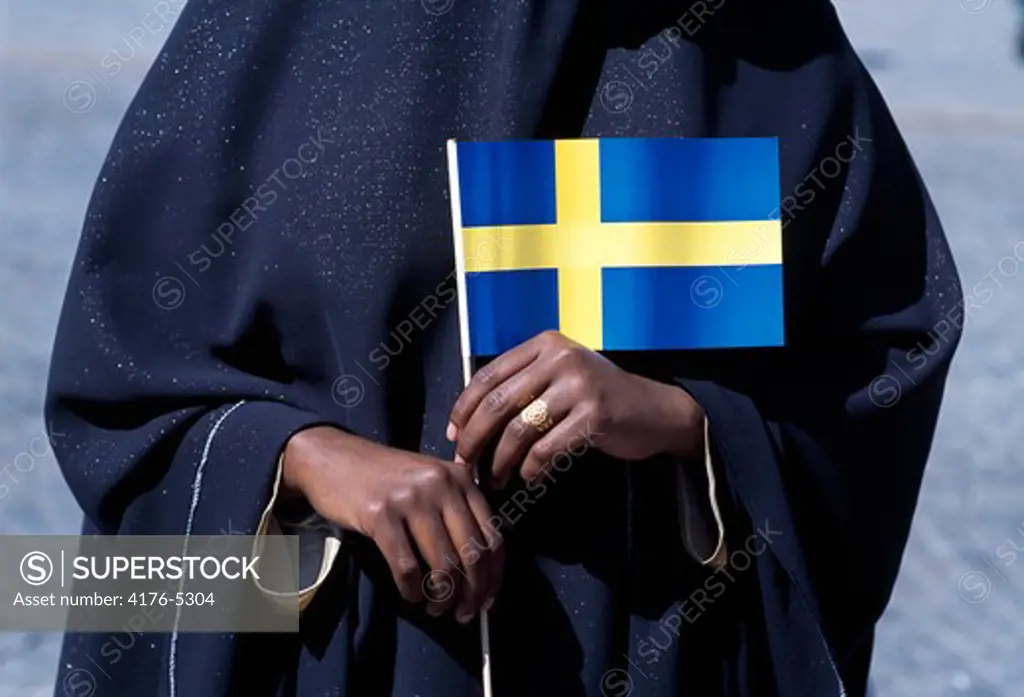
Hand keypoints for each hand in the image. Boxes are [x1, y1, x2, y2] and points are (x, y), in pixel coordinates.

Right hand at [282, 426, 502, 621]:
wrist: (331, 457)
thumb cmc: (384, 477)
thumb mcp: (430, 481)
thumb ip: (457, 512)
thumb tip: (480, 573)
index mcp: (461, 478)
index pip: (493, 536)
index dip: (493, 577)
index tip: (486, 601)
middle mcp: (442, 484)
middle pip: (472, 554)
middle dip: (472, 594)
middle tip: (462, 614)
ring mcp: (411, 499)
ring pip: (443, 564)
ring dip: (442, 598)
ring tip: (435, 609)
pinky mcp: (380, 514)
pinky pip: (407, 566)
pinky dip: (412, 590)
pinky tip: (410, 596)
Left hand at [448, 331, 703, 486]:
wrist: (655, 410)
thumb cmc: (599, 396)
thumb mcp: (561, 375)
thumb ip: (523, 384)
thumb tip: (469, 419)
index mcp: (545, 344)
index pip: (488, 375)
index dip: (463, 408)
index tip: (453, 434)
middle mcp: (560, 358)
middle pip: (497, 402)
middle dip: (474, 438)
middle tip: (464, 463)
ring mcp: (579, 385)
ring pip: (519, 429)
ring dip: (500, 461)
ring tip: (494, 479)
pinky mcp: (594, 415)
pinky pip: (547, 449)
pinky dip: (531, 468)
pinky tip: (529, 478)